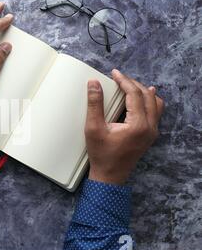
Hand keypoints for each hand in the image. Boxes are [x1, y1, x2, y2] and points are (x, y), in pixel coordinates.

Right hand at [85, 69, 163, 184]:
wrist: (110, 176)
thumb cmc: (102, 155)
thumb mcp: (93, 128)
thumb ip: (94, 104)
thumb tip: (94, 84)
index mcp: (138, 125)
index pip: (134, 94)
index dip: (124, 81)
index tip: (115, 73)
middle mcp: (150, 127)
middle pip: (147, 96)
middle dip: (133, 84)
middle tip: (119, 78)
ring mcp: (152, 132)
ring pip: (156, 104)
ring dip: (143, 92)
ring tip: (130, 86)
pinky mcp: (150, 136)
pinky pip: (156, 113)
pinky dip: (148, 102)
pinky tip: (141, 99)